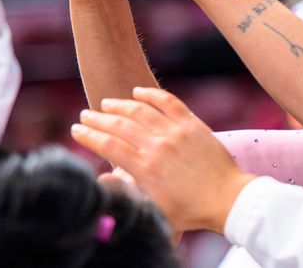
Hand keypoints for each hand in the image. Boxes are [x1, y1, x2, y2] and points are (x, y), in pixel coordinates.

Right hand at [72, 87, 256, 233]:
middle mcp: (157, 146)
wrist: (226, 198)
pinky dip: (151, 94)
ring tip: (106, 103)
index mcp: (145, 169)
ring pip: (140, 110)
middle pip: (119, 126)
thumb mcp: (154, 209)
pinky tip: (138, 92)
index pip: (108, 146)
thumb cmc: (190, 211)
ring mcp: (175, 132)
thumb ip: (127, 192)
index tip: (76, 130)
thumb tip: (103, 177)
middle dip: (98, 119)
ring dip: (119, 105)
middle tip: (85, 115)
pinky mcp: (192, 124)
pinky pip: (168, 101)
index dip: (89, 136)